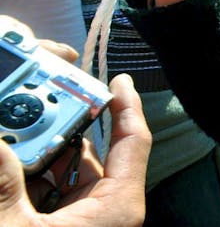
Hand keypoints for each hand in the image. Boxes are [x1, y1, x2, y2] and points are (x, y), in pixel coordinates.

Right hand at [0, 74, 150, 226]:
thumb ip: (3, 185)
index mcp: (116, 205)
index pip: (133, 141)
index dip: (127, 106)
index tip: (119, 81)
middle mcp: (108, 208)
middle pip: (87, 154)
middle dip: (56, 133)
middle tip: (33, 109)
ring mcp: (88, 218)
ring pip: (64, 174)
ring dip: (36, 158)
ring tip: (12, 137)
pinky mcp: (68, 226)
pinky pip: (51, 194)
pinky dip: (31, 181)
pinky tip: (9, 167)